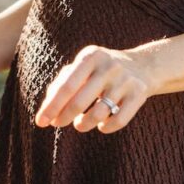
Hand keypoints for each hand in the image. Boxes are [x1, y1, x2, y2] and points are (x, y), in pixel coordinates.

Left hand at [34, 45, 155, 133]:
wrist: (143, 65)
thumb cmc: (101, 70)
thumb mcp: (83, 67)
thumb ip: (62, 82)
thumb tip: (48, 105)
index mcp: (91, 56)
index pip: (66, 86)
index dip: (51, 106)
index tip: (40, 122)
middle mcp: (109, 67)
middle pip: (79, 101)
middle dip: (63, 117)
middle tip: (56, 124)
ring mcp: (126, 80)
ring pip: (99, 113)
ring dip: (83, 124)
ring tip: (79, 124)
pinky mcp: (140, 94)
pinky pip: (119, 120)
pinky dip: (106, 128)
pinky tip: (101, 125)